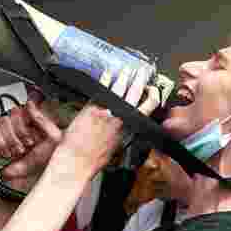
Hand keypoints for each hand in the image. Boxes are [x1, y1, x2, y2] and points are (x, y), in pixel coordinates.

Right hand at [0, 90, 62, 191]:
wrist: (31, 184)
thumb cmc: (46, 164)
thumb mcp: (54, 138)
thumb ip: (43, 120)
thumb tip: (30, 103)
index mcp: (37, 123)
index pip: (26, 108)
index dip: (29, 121)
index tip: (34, 134)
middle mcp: (22, 127)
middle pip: (13, 114)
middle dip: (22, 133)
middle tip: (28, 145)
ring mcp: (10, 135)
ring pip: (3, 123)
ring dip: (13, 141)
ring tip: (20, 152)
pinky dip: (2, 146)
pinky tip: (10, 154)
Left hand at [53, 66, 161, 182]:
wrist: (77, 161)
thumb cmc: (95, 159)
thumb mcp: (117, 146)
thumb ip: (122, 131)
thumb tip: (123, 125)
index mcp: (130, 126)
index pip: (149, 105)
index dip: (154, 94)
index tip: (151, 88)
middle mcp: (121, 115)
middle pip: (135, 91)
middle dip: (140, 78)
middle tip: (142, 71)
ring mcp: (106, 109)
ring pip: (120, 87)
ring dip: (125, 76)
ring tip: (127, 69)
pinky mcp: (91, 107)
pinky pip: (102, 88)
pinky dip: (106, 79)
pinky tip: (107, 73)